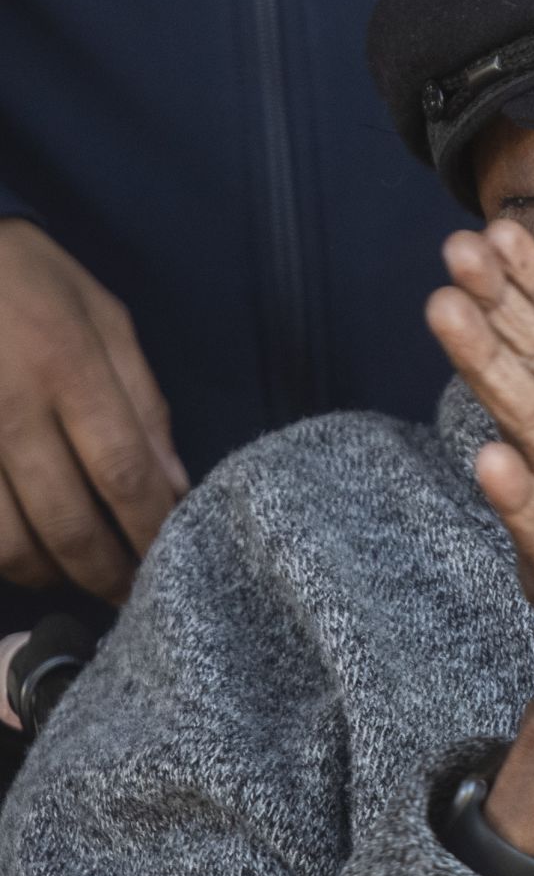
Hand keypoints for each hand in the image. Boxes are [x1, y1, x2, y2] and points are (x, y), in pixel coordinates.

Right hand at [0, 220, 188, 602]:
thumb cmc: (34, 281)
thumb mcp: (107, 320)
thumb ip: (144, 403)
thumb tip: (175, 485)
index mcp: (69, 369)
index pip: (124, 473)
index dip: (151, 528)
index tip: (172, 559)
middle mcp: (8, 407)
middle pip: (66, 519)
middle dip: (106, 570)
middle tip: (130, 595)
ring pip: (3, 538)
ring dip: (47, 573)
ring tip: (76, 578)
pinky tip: (22, 552)